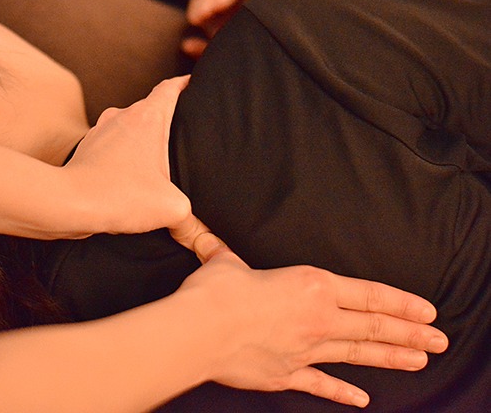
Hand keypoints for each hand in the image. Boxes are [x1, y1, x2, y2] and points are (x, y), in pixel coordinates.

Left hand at [65, 76, 200, 243]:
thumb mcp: (171, 208)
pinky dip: (123, 156)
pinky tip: (130, 176)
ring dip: (142, 140)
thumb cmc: (119, 195)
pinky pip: (111, 147)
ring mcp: (100, 132)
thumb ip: (192, 220)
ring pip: (128, 128)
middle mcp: (122, 116)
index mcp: (147, 118)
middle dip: (167, 119)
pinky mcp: (86, 150)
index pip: (171, 88)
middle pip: (150, 108)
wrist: (67, 203)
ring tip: (156, 159)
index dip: (185, 83)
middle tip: (183, 132)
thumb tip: (201, 236)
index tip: (194, 83)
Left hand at [183, 0, 256, 58]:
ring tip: (223, 4)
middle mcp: (228, 1)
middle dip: (209, 0)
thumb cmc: (241, 59)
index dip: (197, 9)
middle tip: (207, 12)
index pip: (199, 3)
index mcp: (214, 14)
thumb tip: (186, 44)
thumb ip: (202, 51)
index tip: (196, 20)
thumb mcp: (221, 57)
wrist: (268, 57)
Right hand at [183, 233, 448, 407]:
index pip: (370, 295)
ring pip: (358, 355)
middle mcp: (318, 319)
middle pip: (374, 328)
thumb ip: (224, 253)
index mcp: (311, 285)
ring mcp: (305, 351)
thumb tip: (207, 241)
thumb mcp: (226, 263)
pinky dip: (342, 392)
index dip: (402, 304)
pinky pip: (322, 384)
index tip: (427, 313)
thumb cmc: (216, 294)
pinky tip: (362, 400)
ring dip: (390, 359)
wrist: (199, 332)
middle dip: (410, 335)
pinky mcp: (287, 375)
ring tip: (418, 363)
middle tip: (439, 343)